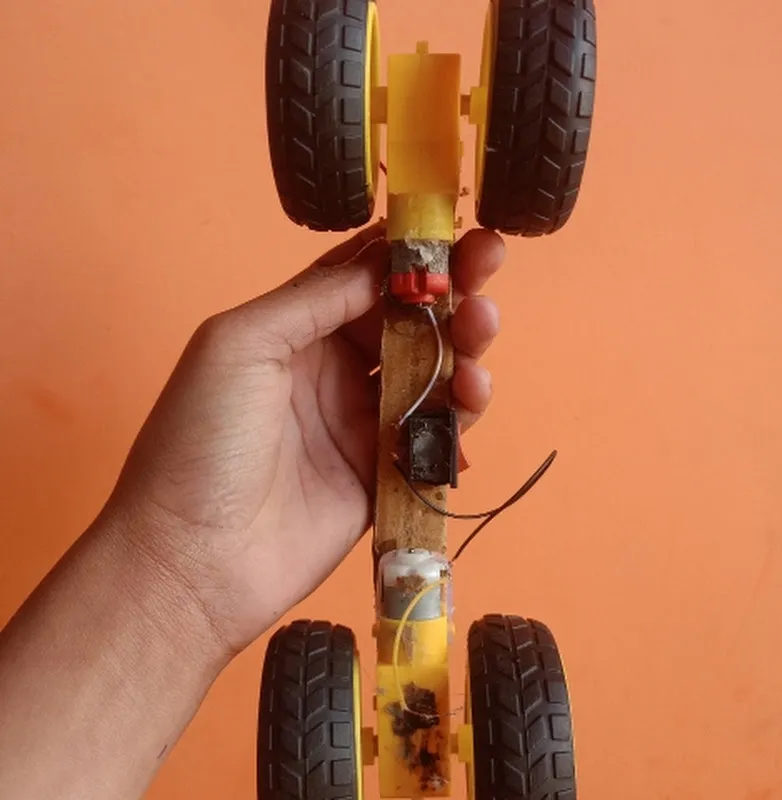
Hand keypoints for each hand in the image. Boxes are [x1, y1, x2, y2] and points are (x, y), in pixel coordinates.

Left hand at [107, 225, 504, 655]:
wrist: (193, 560)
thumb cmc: (201, 440)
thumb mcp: (241, 344)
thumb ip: (313, 299)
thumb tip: (381, 263)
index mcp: (295, 331)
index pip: (362, 276)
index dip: (408, 249)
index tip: (454, 226)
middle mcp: (333, 370)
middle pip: (407, 320)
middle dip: (450, 289)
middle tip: (488, 264)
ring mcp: (362, 424)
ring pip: (432, 373)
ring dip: (464, 347)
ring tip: (479, 335)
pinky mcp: (385, 475)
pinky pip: (435, 436)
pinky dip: (460, 417)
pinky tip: (469, 402)